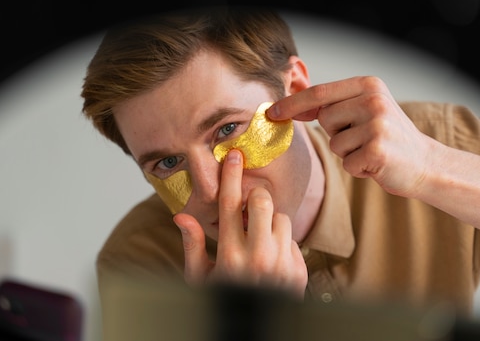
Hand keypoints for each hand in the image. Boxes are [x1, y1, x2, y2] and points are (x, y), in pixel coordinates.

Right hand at [173, 149, 307, 298]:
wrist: (256, 327)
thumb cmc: (224, 298)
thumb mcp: (201, 277)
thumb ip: (193, 245)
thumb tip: (181, 216)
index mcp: (230, 256)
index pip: (230, 205)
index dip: (231, 176)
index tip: (234, 156)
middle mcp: (258, 258)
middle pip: (262, 202)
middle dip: (256, 198)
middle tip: (250, 207)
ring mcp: (282, 265)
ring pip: (281, 218)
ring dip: (270, 223)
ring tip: (259, 242)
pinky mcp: (299, 271)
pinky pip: (293, 240)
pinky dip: (282, 244)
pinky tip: (272, 260)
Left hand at [268, 76, 436, 196]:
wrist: (425, 163)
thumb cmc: (387, 137)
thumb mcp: (365, 109)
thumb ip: (334, 104)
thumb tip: (288, 106)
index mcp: (369, 85)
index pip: (321, 92)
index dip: (293, 103)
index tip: (272, 112)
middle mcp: (374, 100)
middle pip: (325, 119)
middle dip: (336, 133)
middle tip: (363, 137)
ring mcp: (377, 124)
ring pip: (334, 143)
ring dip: (348, 153)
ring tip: (370, 150)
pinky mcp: (378, 150)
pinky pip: (347, 163)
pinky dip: (358, 169)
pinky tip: (376, 164)